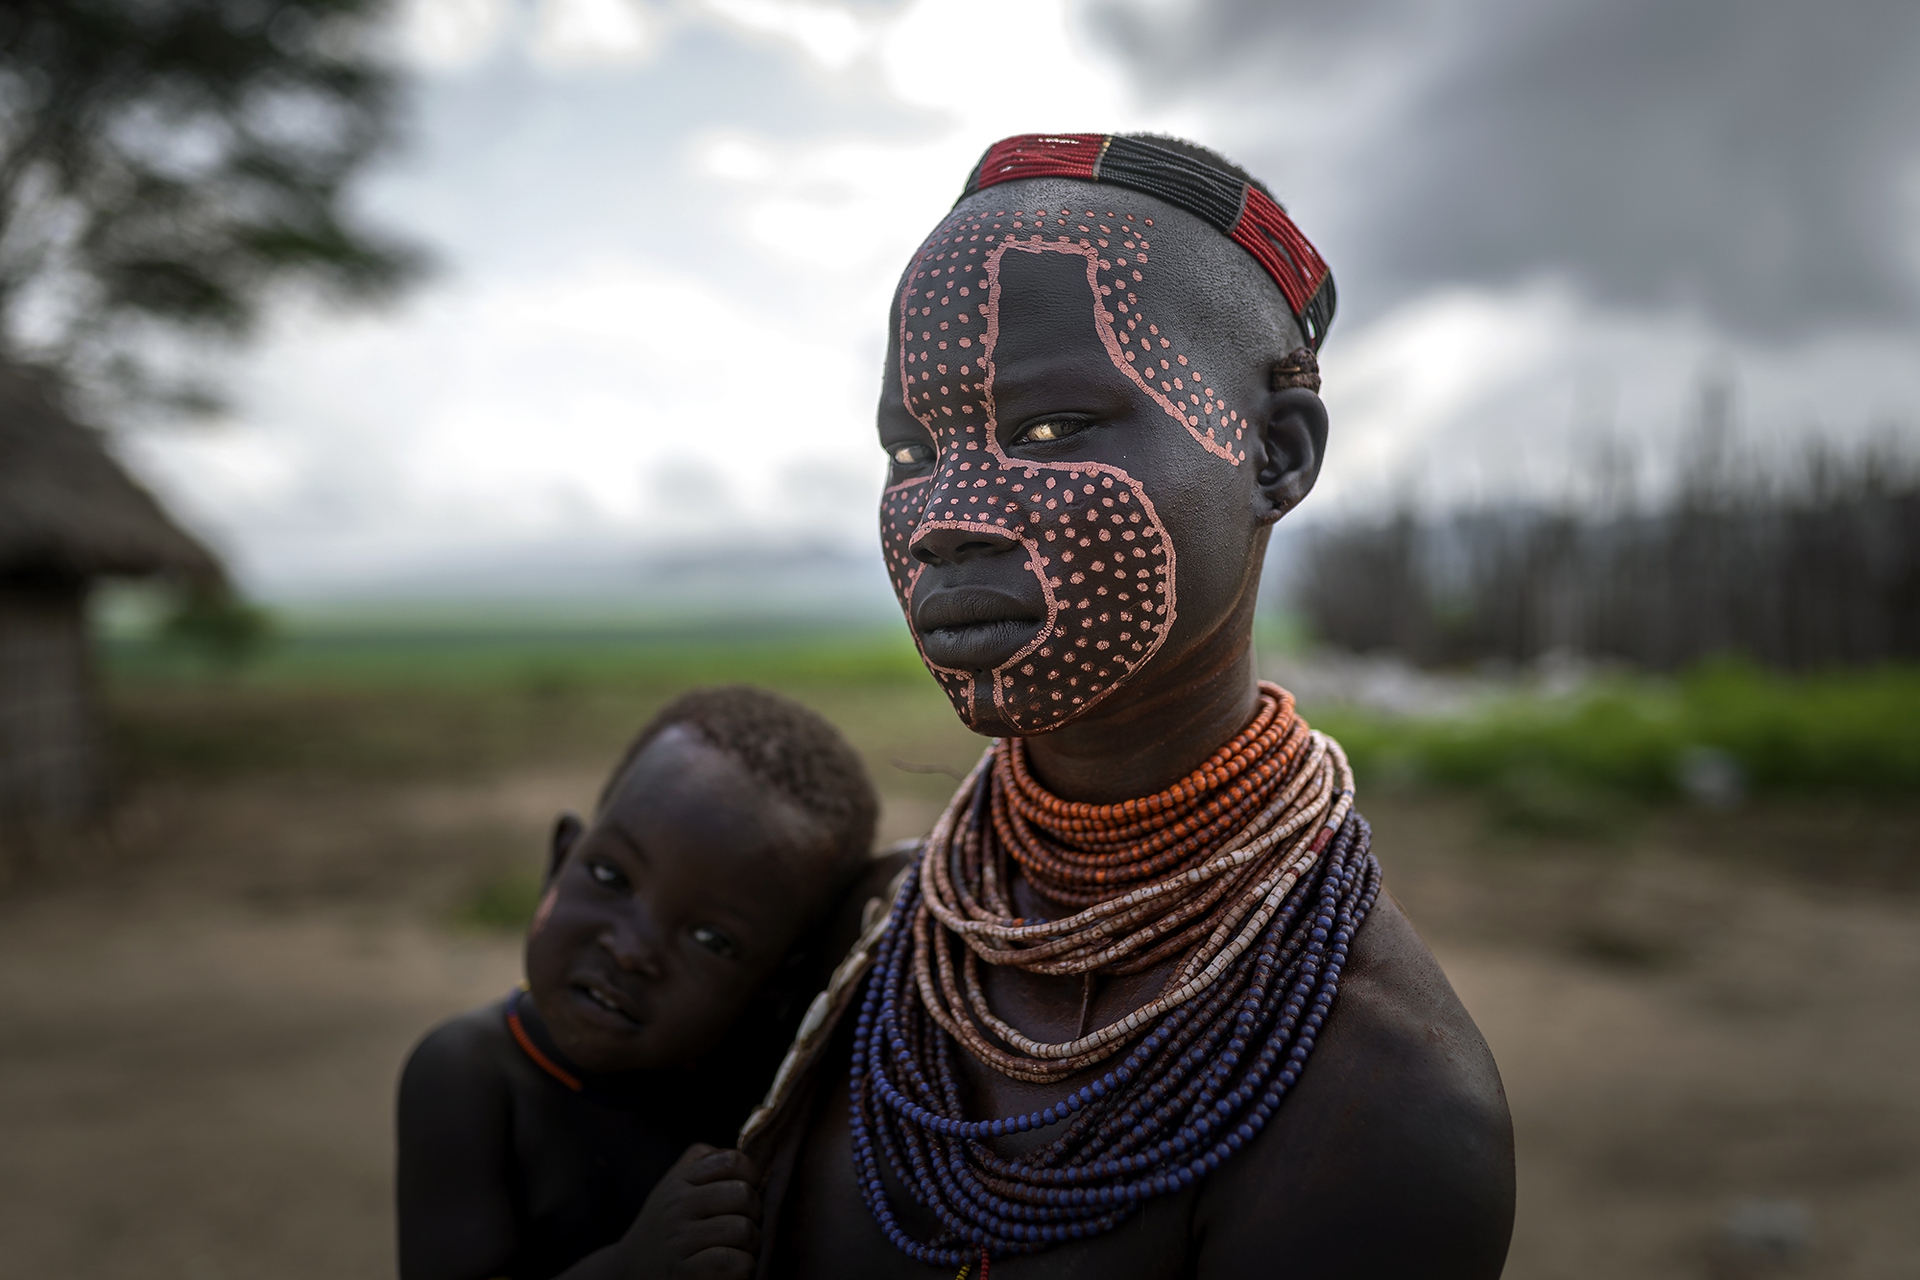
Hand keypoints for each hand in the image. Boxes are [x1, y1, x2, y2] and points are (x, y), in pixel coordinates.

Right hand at [623, 1144, 760, 1279]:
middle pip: (743, 1195)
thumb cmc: (667, 1226)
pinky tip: (736, 1268)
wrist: (629, 1270)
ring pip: (743, 1230)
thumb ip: (706, 1162)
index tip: (748, 1191)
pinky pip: (731, 1262)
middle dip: (755, 1214)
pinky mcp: (683, 1272)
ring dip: (752, 1245)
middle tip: (746, 1226)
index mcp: (679, 1180)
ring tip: (741, 1249)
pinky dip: (744, 1267)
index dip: (751, 1176)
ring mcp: (679, 1239)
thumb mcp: (676, 1186)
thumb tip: (745, 1160)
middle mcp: (677, 1206)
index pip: (732, 1161)